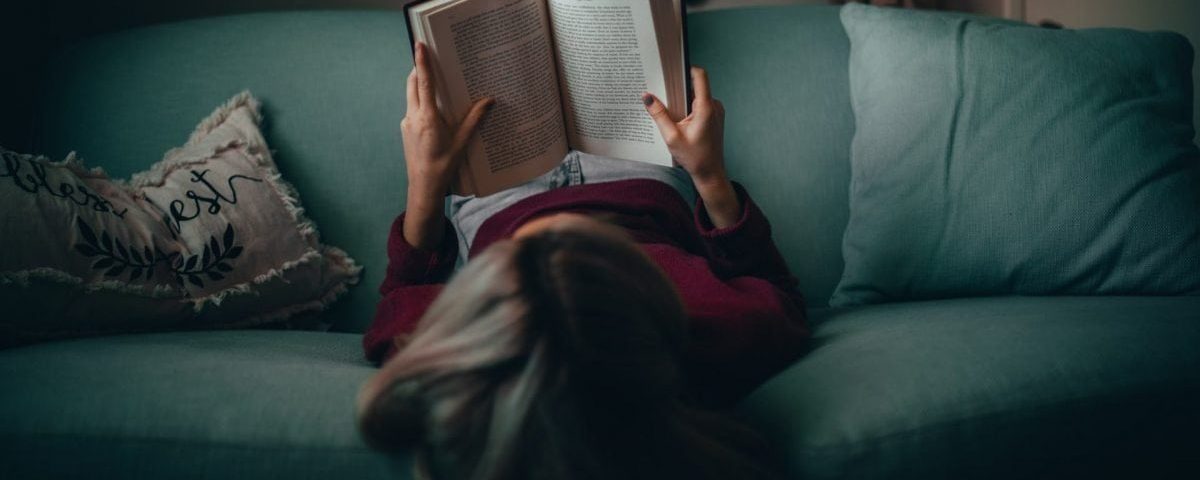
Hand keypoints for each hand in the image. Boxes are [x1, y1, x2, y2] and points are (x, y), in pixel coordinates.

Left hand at [401, 42, 492, 248]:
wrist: (423, 187)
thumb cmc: (443, 167)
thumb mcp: (462, 143)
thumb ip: (474, 120)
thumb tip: (489, 101)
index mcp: (427, 118)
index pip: (424, 82)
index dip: (422, 62)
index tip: (420, 45)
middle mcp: (413, 117)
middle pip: (413, 83)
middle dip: (420, 68)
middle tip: (429, 57)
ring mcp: (407, 123)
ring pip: (411, 95)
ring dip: (420, 84)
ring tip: (435, 81)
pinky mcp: (406, 129)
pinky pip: (412, 108)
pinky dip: (421, 101)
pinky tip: (435, 108)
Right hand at [644, 67, 740, 227]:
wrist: (710, 173)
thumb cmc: (694, 157)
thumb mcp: (671, 137)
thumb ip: (659, 114)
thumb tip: (646, 96)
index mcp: (706, 108)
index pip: (700, 76)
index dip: (686, 68)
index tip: (671, 68)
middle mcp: (714, 106)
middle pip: (695, 85)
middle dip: (678, 88)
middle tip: (662, 92)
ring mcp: (716, 111)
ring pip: (697, 96)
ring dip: (682, 100)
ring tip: (669, 110)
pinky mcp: (715, 117)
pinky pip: (700, 105)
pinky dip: (688, 108)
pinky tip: (678, 120)